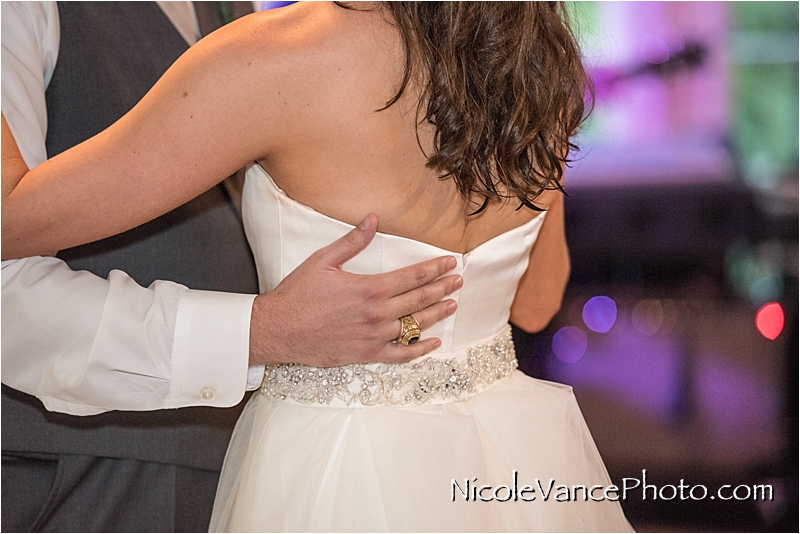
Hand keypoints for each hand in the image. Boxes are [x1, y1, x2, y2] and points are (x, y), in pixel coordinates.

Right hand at [249, 214, 460, 366]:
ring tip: (452, 305)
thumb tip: (372, 220)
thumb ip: (351, 241)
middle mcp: (377, 314)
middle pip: (419, 299)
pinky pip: (401, 355)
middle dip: (442, 288)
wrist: (279, 330)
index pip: (412, 277)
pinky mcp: (366, 354)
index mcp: (369, 288)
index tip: (450, 263)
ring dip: (436, 314)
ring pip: (415, 326)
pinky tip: (433, 342)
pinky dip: (419, 350)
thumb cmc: (298, 295)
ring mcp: (374, 336)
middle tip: (458, 282)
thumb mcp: (323, 261)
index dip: (435, 269)